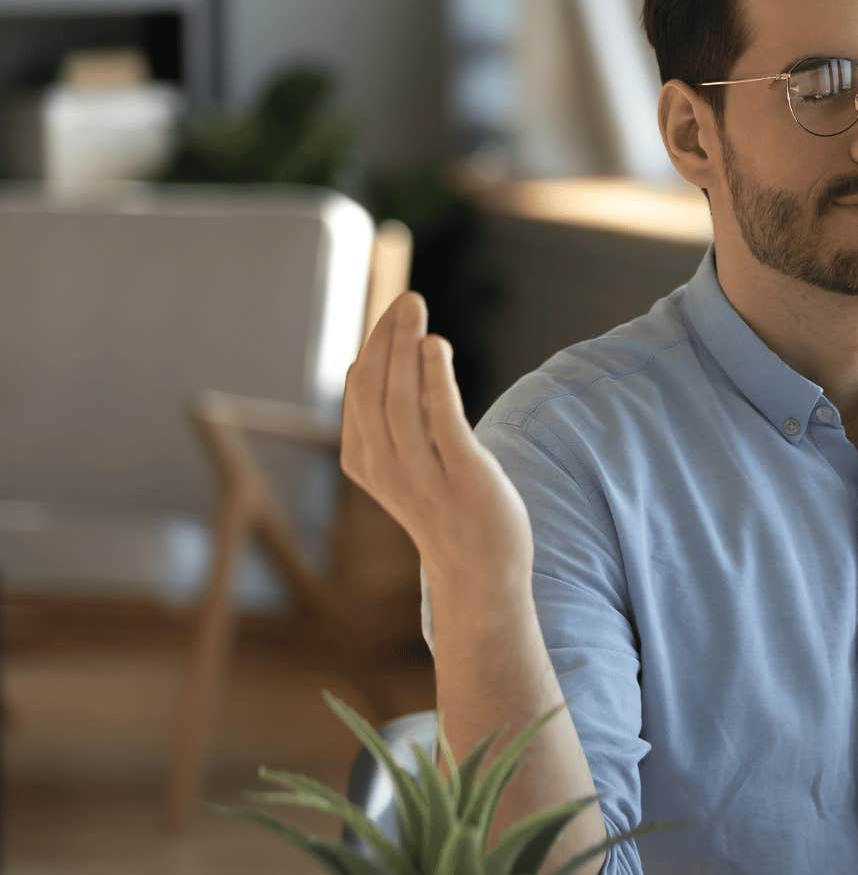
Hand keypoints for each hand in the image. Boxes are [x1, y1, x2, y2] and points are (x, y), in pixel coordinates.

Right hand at [341, 292, 532, 604]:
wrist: (481, 574)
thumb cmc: (447, 511)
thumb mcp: (405, 466)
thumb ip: (387, 422)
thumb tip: (367, 361)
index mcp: (366, 462)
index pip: (359, 394)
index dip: (374, 350)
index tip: (392, 315)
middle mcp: (386, 469)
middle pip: (374, 392)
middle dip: (386, 341)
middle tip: (406, 300)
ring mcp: (423, 477)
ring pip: (401, 403)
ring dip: (405, 351)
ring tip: (415, 311)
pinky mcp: (463, 477)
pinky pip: (441, 421)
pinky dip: (435, 379)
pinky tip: (435, 347)